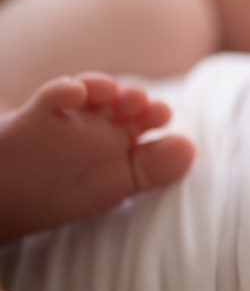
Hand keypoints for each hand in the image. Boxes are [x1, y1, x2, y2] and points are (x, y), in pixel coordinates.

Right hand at [0, 72, 193, 242]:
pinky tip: (75, 93)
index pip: (146, 119)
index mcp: (120, 139)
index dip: (157, 114)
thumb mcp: (114, 188)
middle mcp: (97, 123)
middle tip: (144, 106)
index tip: (163, 117)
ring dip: (105, 87)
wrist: (5, 203)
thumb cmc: (62, 194)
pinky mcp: (35, 115)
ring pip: (91, 90)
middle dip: (135, 98)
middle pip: (122, 100)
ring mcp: (67, 116)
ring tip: (114, 94)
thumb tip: (191, 147)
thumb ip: (151, 170)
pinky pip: (52, 95)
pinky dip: (65, 90)